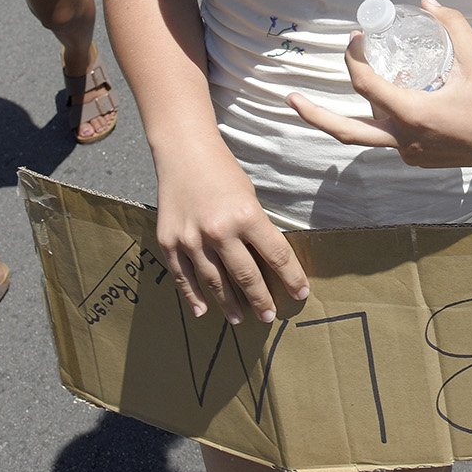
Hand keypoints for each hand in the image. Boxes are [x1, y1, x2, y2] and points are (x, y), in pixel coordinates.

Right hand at [154, 143, 309, 323]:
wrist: (183, 151)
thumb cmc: (222, 171)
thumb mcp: (249, 196)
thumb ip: (256, 229)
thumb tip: (267, 263)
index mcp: (247, 216)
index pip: (277, 256)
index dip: (292, 277)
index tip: (301, 293)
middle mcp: (219, 231)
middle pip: (246, 276)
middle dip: (261, 300)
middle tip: (269, 316)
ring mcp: (192, 239)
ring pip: (215, 283)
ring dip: (229, 305)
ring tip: (240, 319)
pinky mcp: (169, 242)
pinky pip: (183, 277)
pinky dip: (193, 296)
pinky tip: (203, 310)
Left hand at [287, 0, 471, 167]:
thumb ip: (450, 25)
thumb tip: (425, 2)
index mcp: (416, 114)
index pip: (368, 87)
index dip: (354, 60)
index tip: (356, 40)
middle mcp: (406, 138)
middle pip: (347, 131)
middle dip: (314, 114)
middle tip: (290, 97)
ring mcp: (409, 153)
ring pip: (366, 134)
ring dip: (347, 113)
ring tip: (329, 92)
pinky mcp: (415, 158)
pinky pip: (388, 137)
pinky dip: (380, 117)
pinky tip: (386, 97)